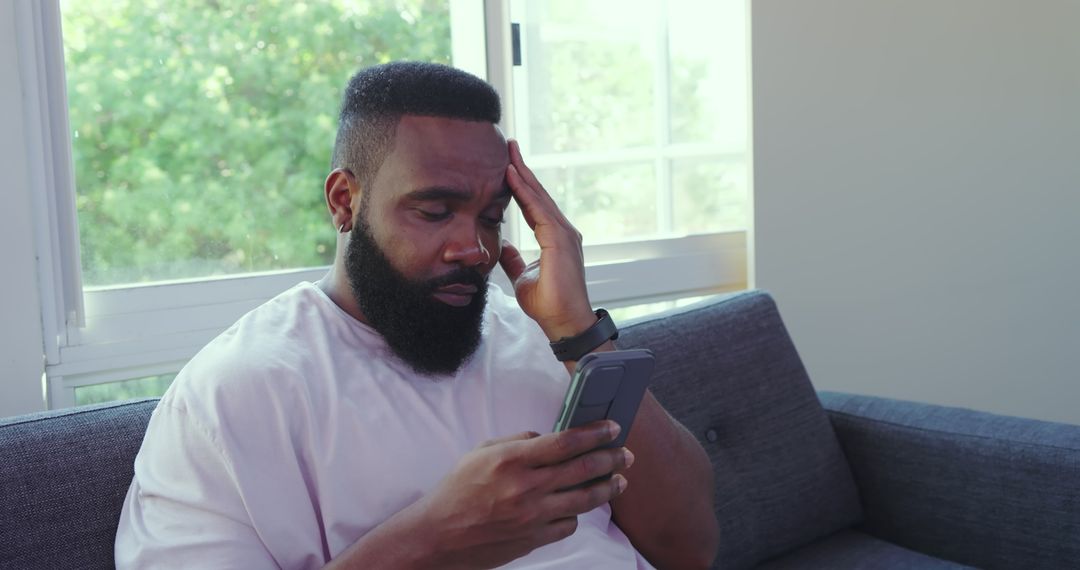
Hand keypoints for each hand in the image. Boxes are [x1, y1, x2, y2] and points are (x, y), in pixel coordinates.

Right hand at [411, 421, 633, 568]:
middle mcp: (526, 488)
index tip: (612, 428)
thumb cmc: (456, 491)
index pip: (565, 442)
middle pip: (582, 469)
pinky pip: (569, 525)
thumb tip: (545, 438)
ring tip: (619, 480)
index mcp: (512, 460)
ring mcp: (532, 516)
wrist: (438, 536)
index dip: (595, 433)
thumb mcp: (480, 453)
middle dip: (610, 459)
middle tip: (626, 454)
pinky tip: (581, 506)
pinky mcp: (534, 539)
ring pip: (584, 500)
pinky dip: (578, 514)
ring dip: (607, 488)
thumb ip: (516, 442)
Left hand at [499, 139, 596, 340]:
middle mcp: (562, 232)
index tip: (507, 165)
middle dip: (523, 169)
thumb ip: (515, 259)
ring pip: (539, 197)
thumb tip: (505, 247)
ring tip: (508, 153)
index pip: (534, 204)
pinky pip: (539, 210)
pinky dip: (525, 192)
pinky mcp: (560, 241)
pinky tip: (512, 176)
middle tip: (509, 146)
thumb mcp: (522, 277)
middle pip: (538, 194)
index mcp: (554, 238)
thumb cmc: (548, 304)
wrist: (563, 322)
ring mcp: (564, 234)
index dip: (520, 185)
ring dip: (523, 174)